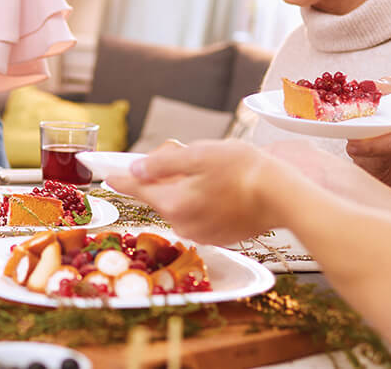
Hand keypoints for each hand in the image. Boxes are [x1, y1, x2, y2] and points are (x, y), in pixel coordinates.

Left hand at [105, 140, 279, 244]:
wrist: (285, 196)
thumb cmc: (244, 169)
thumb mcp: (198, 155)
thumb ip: (162, 165)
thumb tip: (135, 170)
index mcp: (173, 203)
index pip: (136, 189)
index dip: (120, 177)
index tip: (105, 173)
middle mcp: (183, 224)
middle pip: (159, 196)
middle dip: (164, 176)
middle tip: (184, 154)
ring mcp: (201, 233)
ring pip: (179, 205)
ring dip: (185, 187)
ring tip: (210, 170)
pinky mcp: (219, 236)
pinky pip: (198, 215)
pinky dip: (202, 200)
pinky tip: (221, 186)